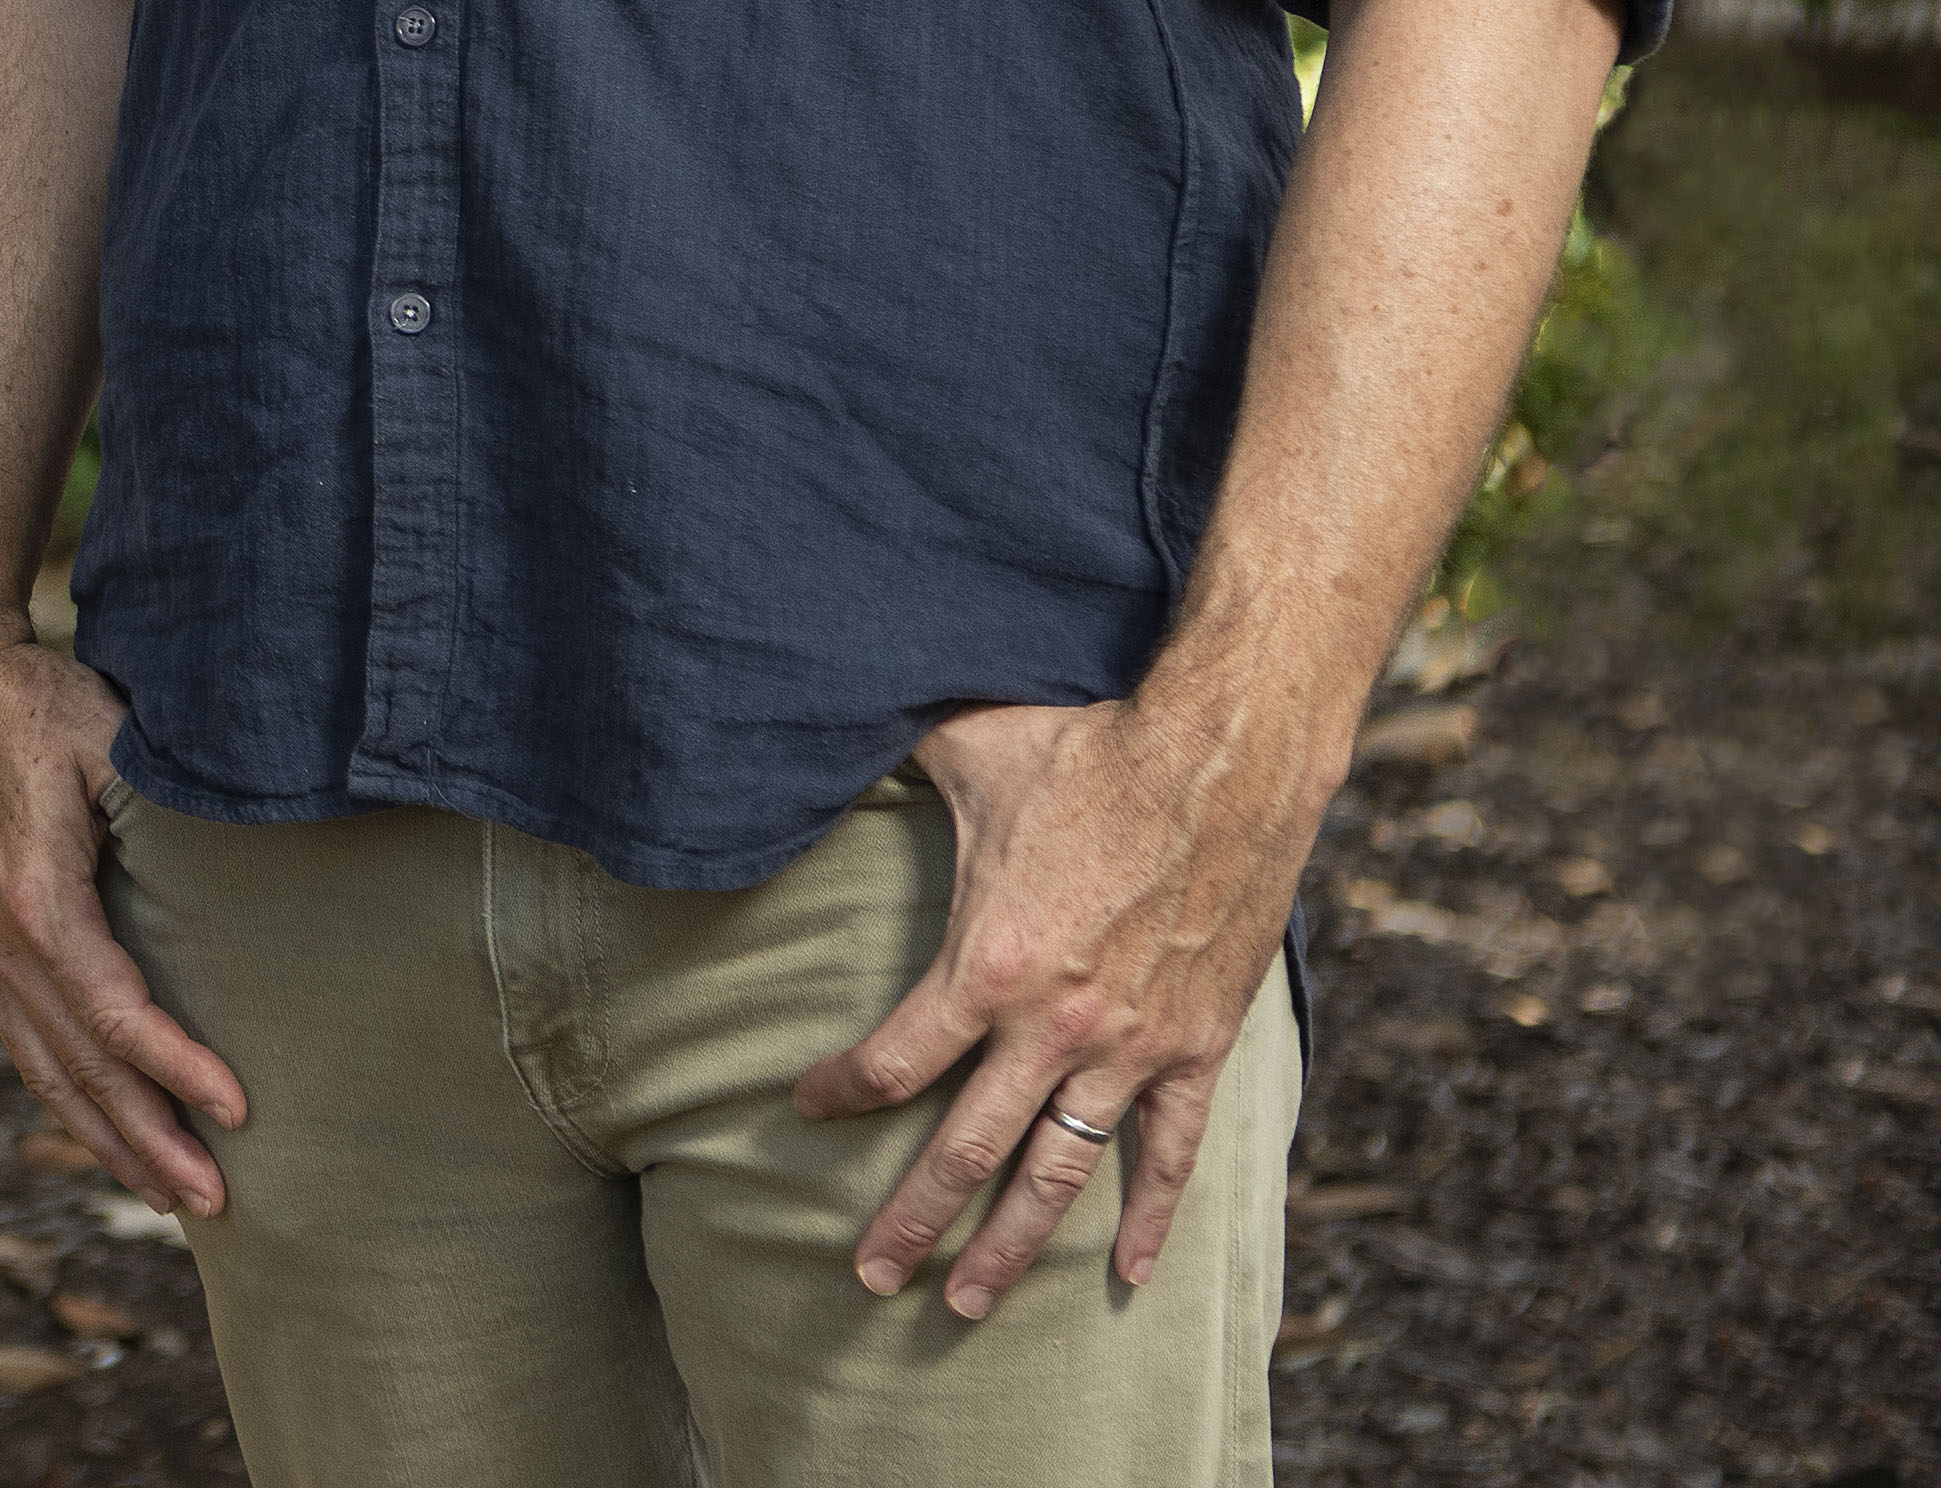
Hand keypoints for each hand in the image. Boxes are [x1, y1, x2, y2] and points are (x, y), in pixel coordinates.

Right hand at [0, 620, 247, 1213]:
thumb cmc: (24, 694)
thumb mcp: (102, 735)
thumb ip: (152, 807)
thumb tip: (218, 869)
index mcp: (32, 900)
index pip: (117, 1015)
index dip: (180, 1071)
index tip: (240, 1112)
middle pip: (78, 1066)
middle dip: (148, 1140)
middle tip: (215, 1203)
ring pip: (38, 1064)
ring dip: (102, 1134)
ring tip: (162, 1190)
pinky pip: (12, 1034)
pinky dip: (56, 1091)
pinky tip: (91, 1121)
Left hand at [797, 697, 1307, 1318]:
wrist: (1224, 761)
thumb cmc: (1086, 750)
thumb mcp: (963, 750)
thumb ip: (888, 759)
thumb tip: (816, 726)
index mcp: (986, 964)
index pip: (892, 1060)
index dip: (840, 1090)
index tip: (805, 1107)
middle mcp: (1056, 1025)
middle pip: (968, 1150)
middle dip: (913, 1219)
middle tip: (869, 1277)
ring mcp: (1132, 1046)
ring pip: (1061, 1172)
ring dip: (1012, 1245)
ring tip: (967, 1304)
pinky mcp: (1199, 1046)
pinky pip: (1173, 1152)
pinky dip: (1153, 1216)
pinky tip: (1129, 1273)